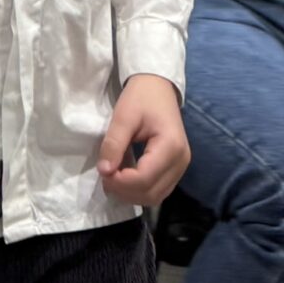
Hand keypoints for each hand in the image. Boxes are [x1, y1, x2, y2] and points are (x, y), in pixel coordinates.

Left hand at [98, 73, 190, 206]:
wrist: (158, 86)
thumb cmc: (141, 97)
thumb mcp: (123, 116)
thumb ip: (114, 143)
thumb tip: (104, 171)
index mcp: (171, 147)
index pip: (145, 178)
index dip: (121, 182)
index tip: (102, 172)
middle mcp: (181, 162)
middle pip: (152, 193)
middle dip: (125, 191)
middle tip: (104, 177)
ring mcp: (181, 167)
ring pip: (156, 196)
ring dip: (132, 194)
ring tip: (112, 179)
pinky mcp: (176, 168)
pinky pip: (158, 189)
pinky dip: (139, 189)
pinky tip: (124, 177)